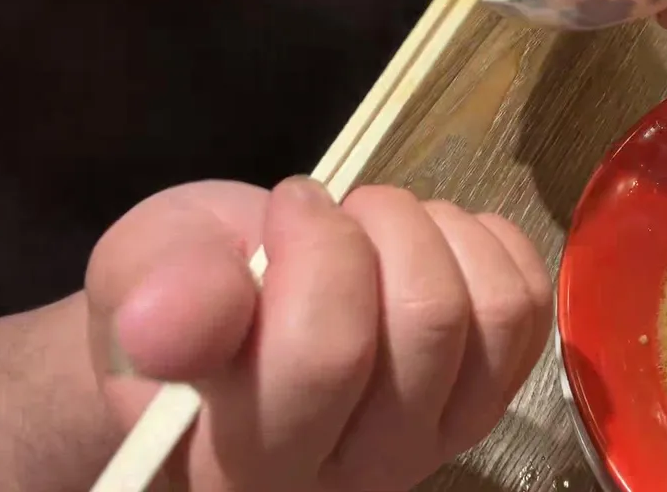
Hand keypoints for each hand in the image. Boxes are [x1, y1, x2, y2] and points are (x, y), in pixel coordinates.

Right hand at [86, 178, 551, 490]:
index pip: (326, 356)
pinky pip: (528, 306)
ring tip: (376, 224)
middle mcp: (355, 476)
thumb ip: (157, 298)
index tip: (291, 201)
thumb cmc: (180, 298)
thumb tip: (168, 326)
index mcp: (245, 463)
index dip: (320, 249)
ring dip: (435, 231)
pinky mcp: (489, 400)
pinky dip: (486, 245)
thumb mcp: (139, 277)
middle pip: (426, 323)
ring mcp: (435, 441)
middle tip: (329, 209)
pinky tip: (429, 243)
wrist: (230, 319)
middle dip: (380, 225)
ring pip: (489, 311)